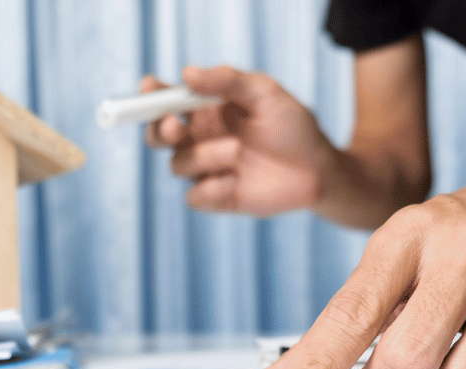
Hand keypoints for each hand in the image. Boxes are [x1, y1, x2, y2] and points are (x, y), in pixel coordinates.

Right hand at [143, 66, 336, 216]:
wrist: (316, 169)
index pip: (166, 101)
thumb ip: (227, 80)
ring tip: (238, 151)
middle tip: (176, 125)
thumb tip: (187, 74)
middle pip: (157, 136)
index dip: (151, 95)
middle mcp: (200, 139)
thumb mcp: (265, 92)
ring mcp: (206, 170)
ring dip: (205, 156)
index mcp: (204, 111)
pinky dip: (211, 188)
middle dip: (158, 130)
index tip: (149, 89)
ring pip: (178, 165)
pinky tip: (236, 181)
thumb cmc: (291, 126)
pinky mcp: (216, 197)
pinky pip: (194, 196)